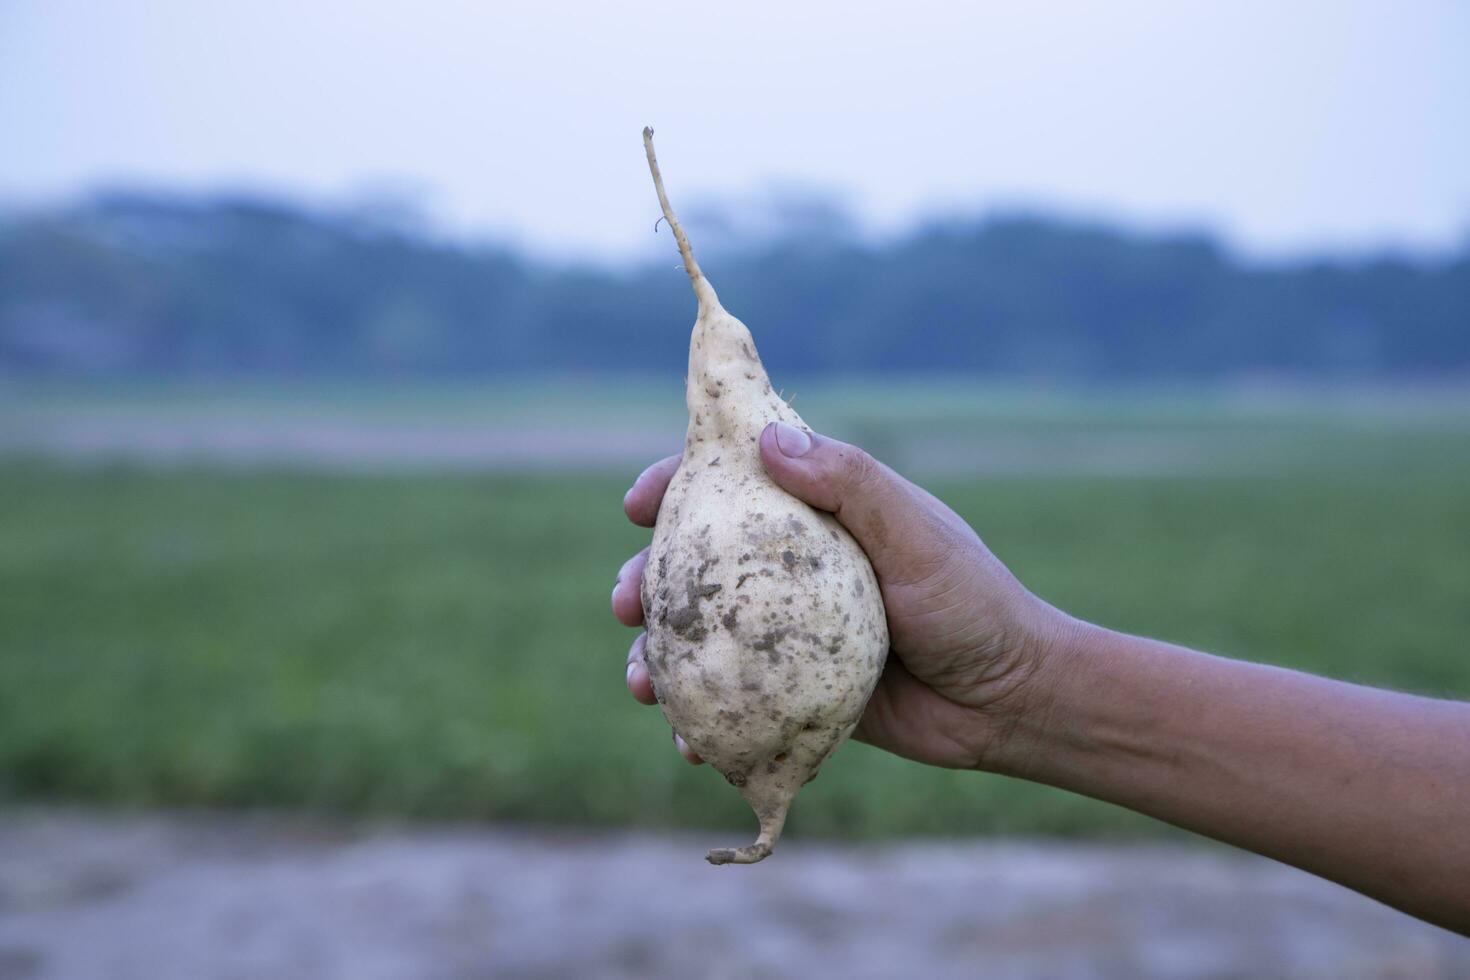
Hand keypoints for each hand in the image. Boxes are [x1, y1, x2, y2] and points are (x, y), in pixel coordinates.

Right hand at [612, 421, 1069, 769]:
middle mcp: (792, 571)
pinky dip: (698, 719)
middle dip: (646, 581)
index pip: (731, 486)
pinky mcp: (791, 694)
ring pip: (700, 637)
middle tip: (624, 601)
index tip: (637, 503)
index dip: (675, 486)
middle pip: (695, 565)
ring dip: (657, 654)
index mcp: (817, 515)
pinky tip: (687, 740)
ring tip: (642, 682)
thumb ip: (851, 483)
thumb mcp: (917, 534)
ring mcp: (787, 635)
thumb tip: (767, 441)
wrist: (1009, 702)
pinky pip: (729, 701)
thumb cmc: (973, 602)